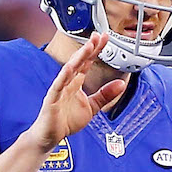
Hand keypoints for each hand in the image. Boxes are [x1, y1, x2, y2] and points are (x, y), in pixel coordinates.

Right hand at [27, 32, 126, 151]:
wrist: (50, 135)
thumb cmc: (66, 120)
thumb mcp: (92, 107)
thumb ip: (105, 95)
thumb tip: (120, 84)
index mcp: (76, 83)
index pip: (87, 62)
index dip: (96, 50)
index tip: (105, 38)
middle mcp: (67, 83)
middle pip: (79, 62)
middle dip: (89, 48)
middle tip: (98, 36)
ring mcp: (59, 89)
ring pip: (69, 70)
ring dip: (78, 58)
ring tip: (88, 47)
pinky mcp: (52, 100)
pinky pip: (58, 86)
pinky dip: (63, 77)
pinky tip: (70, 67)